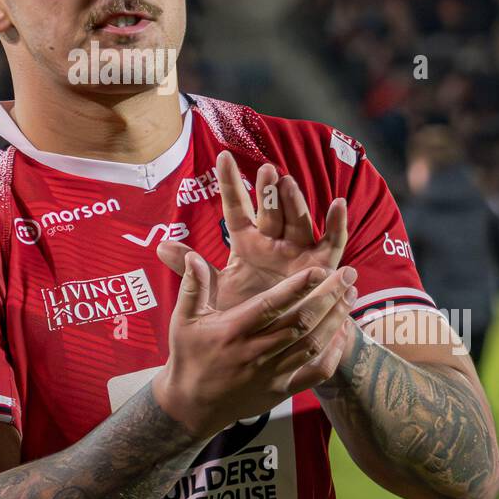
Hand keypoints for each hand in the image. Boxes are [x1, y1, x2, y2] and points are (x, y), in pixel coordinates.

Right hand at [152, 251, 356, 439]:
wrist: (192, 406)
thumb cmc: (189, 357)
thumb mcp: (183, 320)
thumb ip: (192, 286)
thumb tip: (193, 256)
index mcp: (233, 331)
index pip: (270, 306)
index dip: (297, 288)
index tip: (319, 269)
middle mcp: (256, 352)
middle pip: (300, 323)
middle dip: (328, 296)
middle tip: (348, 274)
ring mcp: (271, 373)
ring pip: (312, 345)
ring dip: (335, 319)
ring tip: (350, 295)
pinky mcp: (281, 390)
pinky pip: (314, 373)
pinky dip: (333, 354)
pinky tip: (343, 333)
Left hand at [156, 150, 349, 311]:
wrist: (274, 342)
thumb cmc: (245, 312)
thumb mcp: (217, 289)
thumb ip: (192, 268)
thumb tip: (160, 246)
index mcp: (247, 243)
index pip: (236, 208)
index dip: (230, 184)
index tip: (222, 156)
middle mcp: (274, 241)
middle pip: (270, 212)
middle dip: (268, 191)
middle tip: (265, 170)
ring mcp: (298, 251)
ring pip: (298, 221)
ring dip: (295, 202)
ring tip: (288, 184)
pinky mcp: (321, 266)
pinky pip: (332, 242)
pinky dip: (336, 224)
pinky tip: (338, 204)